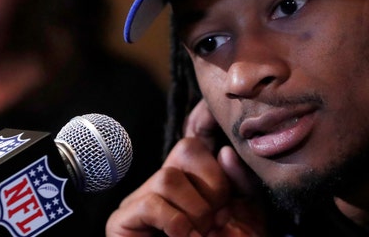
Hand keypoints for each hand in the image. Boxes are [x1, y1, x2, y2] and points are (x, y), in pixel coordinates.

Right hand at [106, 100, 265, 236]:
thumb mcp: (245, 213)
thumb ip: (241, 182)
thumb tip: (224, 151)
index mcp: (190, 176)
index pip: (197, 141)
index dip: (213, 153)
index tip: (222, 170)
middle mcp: (163, 181)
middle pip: (187, 149)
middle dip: (209, 188)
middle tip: (213, 220)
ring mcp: (140, 199)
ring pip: (168, 176)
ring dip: (193, 210)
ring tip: (197, 234)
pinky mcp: (122, 221)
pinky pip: (152, 203)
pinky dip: (175, 223)